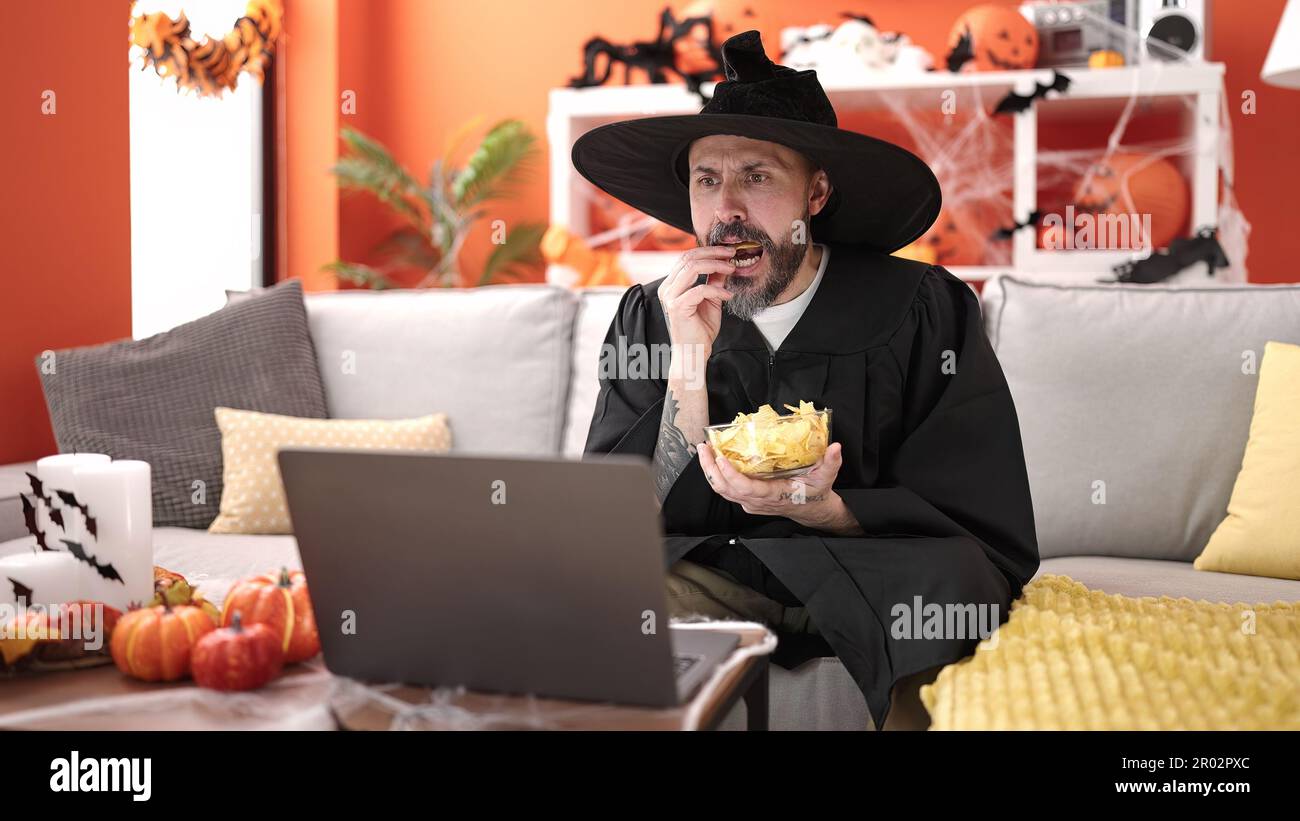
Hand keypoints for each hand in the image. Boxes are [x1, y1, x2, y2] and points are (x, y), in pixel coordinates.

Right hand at [657, 246, 738, 350]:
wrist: (693, 353)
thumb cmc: (700, 330)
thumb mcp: (711, 300)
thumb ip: (714, 281)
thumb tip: (725, 263)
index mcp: (672, 284)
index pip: (687, 258)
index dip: (708, 250)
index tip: (728, 251)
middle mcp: (667, 288)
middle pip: (689, 258)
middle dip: (713, 252)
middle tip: (732, 253)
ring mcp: (670, 297)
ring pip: (692, 268)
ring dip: (716, 265)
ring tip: (731, 269)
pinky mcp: (677, 307)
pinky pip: (700, 290)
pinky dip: (717, 290)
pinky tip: (728, 296)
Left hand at [697, 441, 861, 533]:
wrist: (812, 511)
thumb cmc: (816, 494)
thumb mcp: (826, 478)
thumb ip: (830, 463)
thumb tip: (836, 447)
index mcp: (773, 495)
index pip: (745, 488)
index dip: (730, 475)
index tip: (721, 459)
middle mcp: (757, 501)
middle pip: (725, 489)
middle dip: (711, 469)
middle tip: (704, 447)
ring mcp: (750, 503)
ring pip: (723, 490)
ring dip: (710, 471)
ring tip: (704, 450)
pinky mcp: (748, 500)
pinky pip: (727, 490)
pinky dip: (717, 475)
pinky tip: (714, 460)